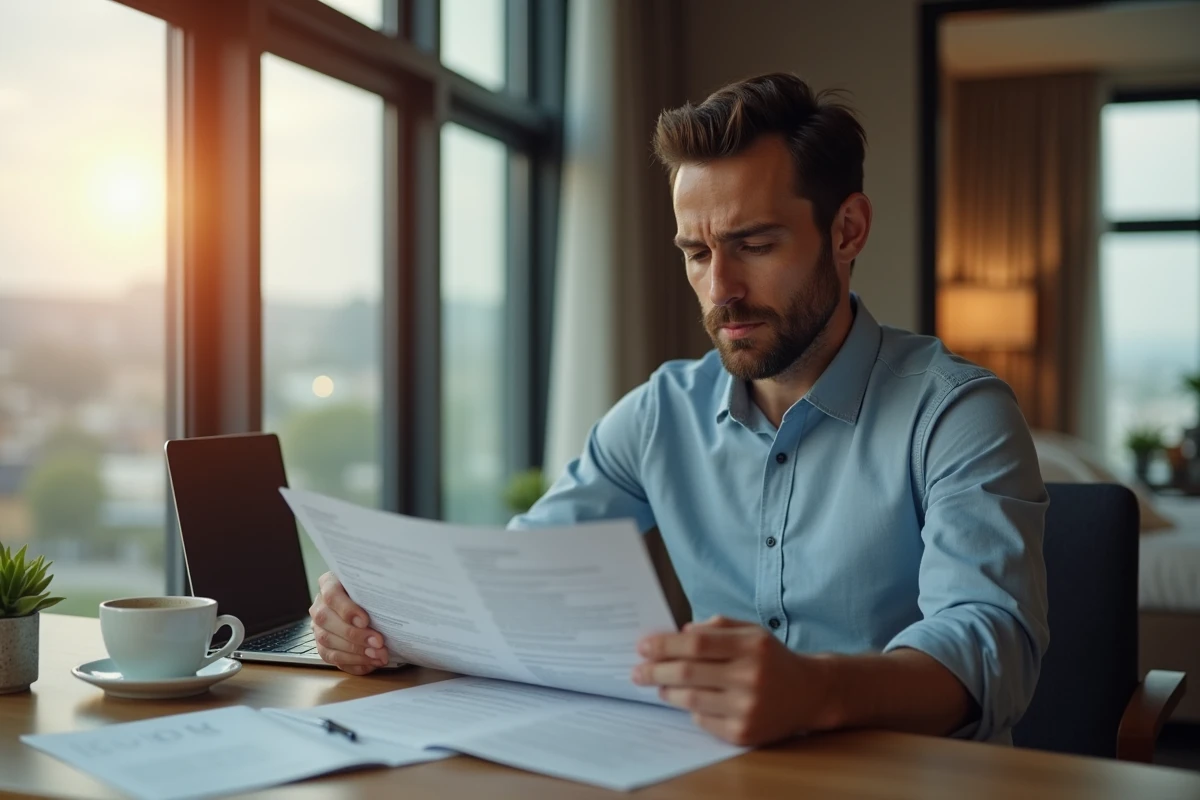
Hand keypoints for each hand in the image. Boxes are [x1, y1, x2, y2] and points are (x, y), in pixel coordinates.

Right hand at [310, 572, 389, 674]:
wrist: (369, 603)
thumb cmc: (372, 592)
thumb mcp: (374, 584)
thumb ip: (376, 589)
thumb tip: (393, 601)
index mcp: (329, 583)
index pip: (332, 595)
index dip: (347, 609)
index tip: (365, 620)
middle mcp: (319, 605)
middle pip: (327, 621)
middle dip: (355, 635)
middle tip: (378, 643)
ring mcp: (318, 627)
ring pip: (328, 642)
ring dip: (355, 652)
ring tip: (378, 656)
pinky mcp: (322, 645)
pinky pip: (332, 658)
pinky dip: (353, 663)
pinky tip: (371, 663)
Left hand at [632, 616, 831, 745]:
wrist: (809, 694)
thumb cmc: (771, 658)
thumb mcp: (750, 632)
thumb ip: (715, 627)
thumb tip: (676, 634)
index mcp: (751, 646)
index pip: (695, 643)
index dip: (664, 645)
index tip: (643, 646)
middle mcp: (750, 677)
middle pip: (688, 672)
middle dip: (655, 670)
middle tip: (637, 671)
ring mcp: (747, 708)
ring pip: (691, 699)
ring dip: (667, 690)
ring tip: (658, 684)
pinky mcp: (743, 733)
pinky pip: (702, 719)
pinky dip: (691, 708)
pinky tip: (689, 699)